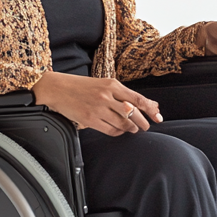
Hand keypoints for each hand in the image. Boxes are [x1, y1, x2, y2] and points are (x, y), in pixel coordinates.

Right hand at [31, 71, 161, 135]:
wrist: (58, 88)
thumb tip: (146, 103)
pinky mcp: (90, 120)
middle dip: (143, 122)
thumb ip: (122, 94)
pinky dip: (118, 132)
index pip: (138, 98)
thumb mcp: (104, 84)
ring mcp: (98, 109)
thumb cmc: (82, 86)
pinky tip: (120, 131)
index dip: (150, 109)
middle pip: (133, 113)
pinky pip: (110, 130)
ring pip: (123, 123)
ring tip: (133, 129)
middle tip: (146, 126)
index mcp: (112, 85)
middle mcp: (106, 96)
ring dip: (131, 128)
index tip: (158, 116)